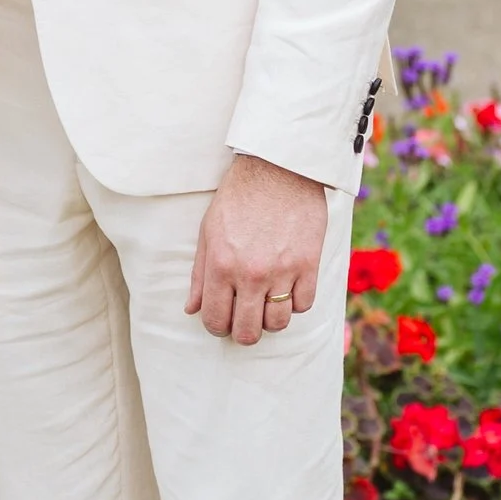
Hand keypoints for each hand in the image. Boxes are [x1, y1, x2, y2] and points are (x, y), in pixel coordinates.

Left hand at [186, 156, 330, 345]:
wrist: (277, 167)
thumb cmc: (238, 197)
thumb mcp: (208, 232)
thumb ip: (200, 274)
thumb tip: (191, 309)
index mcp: (221, 265)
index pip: (215, 320)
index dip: (217, 327)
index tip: (223, 321)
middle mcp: (250, 273)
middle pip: (248, 332)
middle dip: (243, 331)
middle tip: (245, 318)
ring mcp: (282, 271)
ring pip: (278, 323)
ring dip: (270, 318)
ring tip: (267, 302)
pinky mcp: (309, 264)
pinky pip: (304, 305)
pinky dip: (296, 302)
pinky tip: (288, 286)